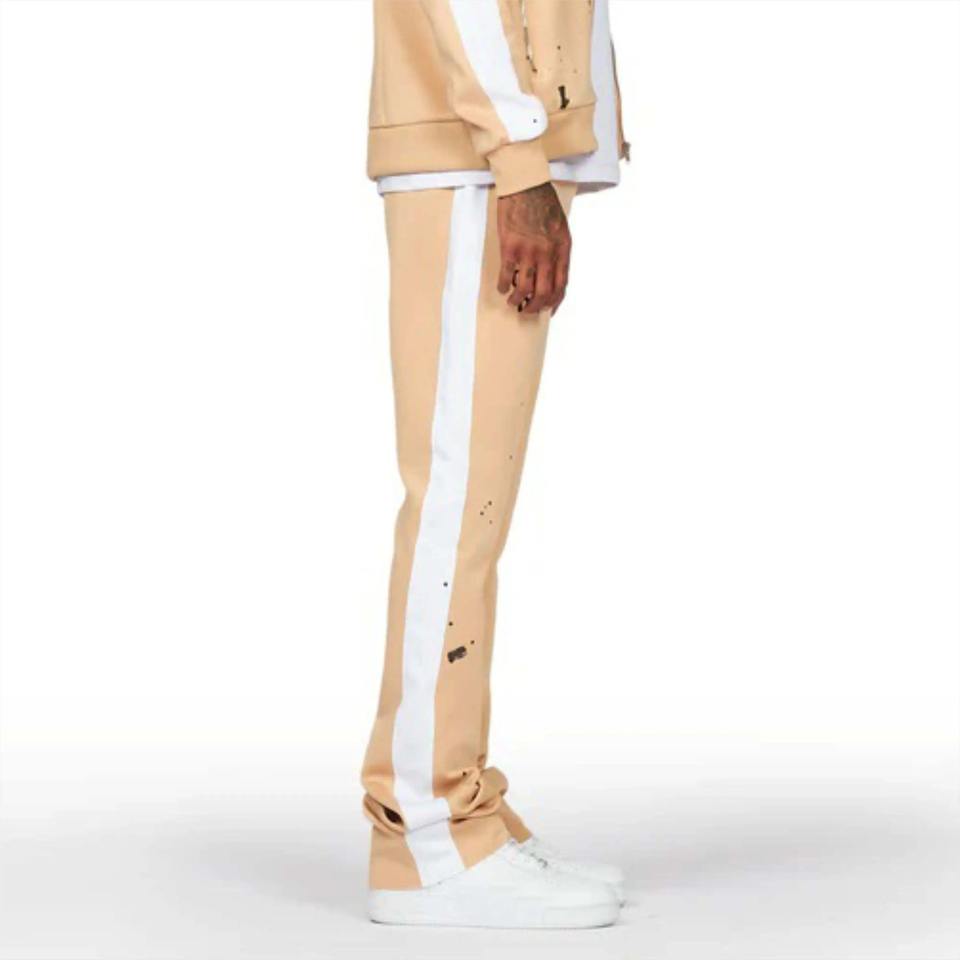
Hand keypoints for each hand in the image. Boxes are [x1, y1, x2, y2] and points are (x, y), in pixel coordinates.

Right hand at [496, 182, 571, 314]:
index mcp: (562, 250)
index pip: (561, 285)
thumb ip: (558, 252)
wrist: (526, 186)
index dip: (555, 302)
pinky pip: (506, 276)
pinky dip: (503, 286)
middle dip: (535, 307)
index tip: (549, 309)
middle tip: (528, 310)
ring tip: (513, 302)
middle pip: (543, 293)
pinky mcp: (510, 248)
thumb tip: (552, 274)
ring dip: (517, 301)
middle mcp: (547, 255)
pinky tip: (502, 287)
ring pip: (524, 289)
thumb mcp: (561, 229)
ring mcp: (529, 253)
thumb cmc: (543, 204)